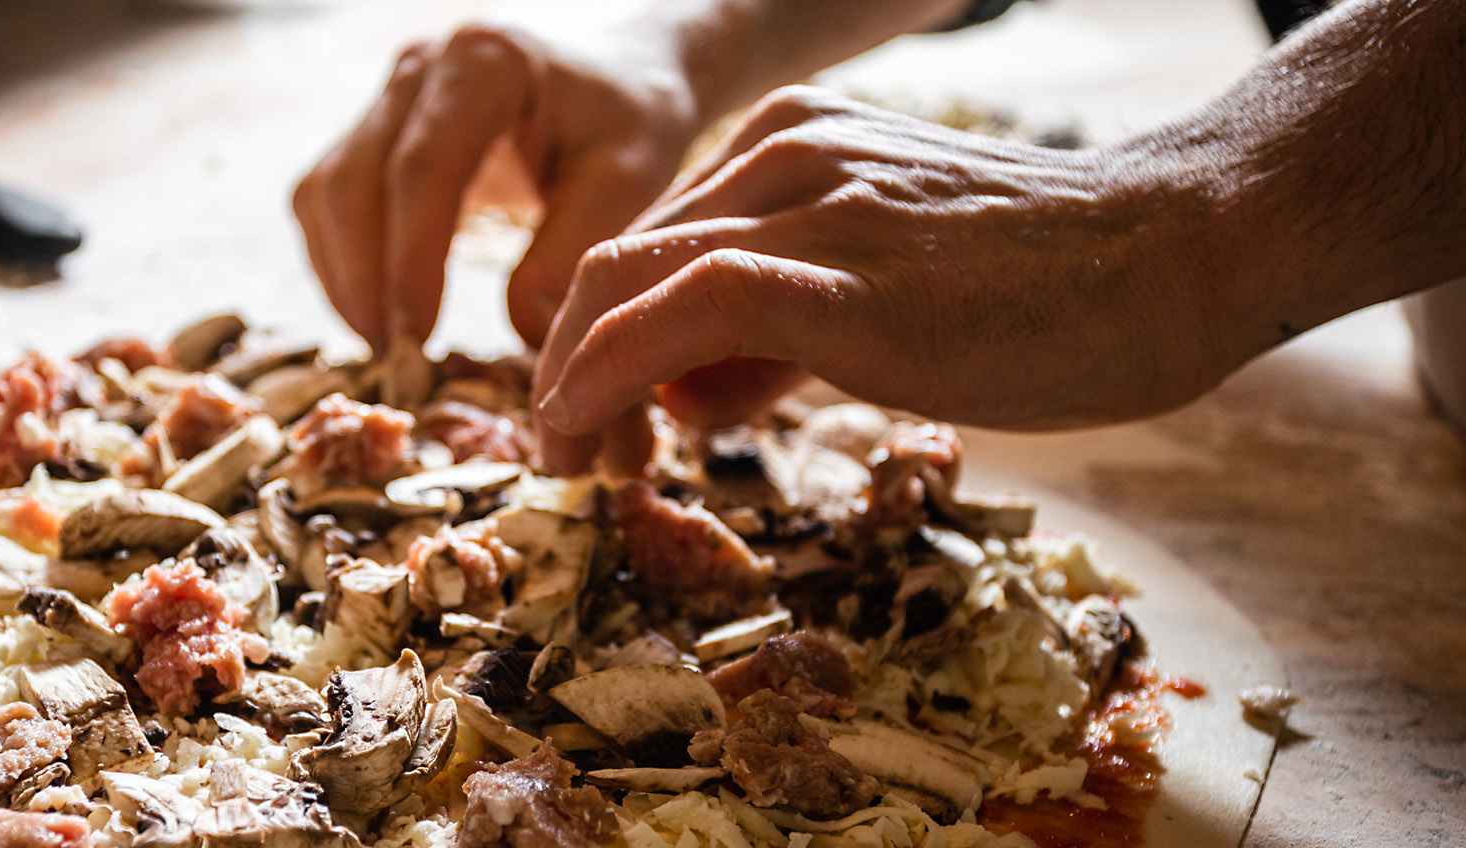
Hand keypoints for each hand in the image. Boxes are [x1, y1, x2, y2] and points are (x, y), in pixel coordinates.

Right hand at [293, 22, 702, 348]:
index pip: (422, 166)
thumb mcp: (629, 178)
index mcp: (484, 63)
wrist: (620, 75)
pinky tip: (380, 313)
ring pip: (324, 191)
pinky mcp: (370, 130)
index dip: (408, 258)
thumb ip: (573, 249)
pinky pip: (327, 200)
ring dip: (345, 277)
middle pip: (353, 180)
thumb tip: (520, 333)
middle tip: (396, 359)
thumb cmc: (628, 123)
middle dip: (364, 279)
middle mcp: (419, 69)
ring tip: (386, 346)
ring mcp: (386, 96)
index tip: (415, 337)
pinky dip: (343, 263)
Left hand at [531, 86, 1260, 474]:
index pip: (651, 242)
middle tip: (560, 449)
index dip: (596, 335)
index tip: (587, 415)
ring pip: (628, 277)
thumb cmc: (1044, 287)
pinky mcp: (848, 278)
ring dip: (570, 377)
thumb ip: (776, 335)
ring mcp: (816, 208)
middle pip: (616, 257)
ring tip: (567, 458)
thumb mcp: (878, 296)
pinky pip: (686, 307)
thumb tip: (684, 401)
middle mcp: (784, 156)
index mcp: (790, 146)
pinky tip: (582, 426)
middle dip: (564, 360)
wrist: (1178, 254)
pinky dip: (610, 366)